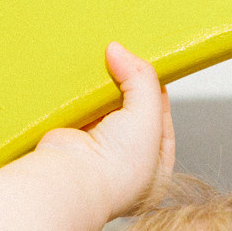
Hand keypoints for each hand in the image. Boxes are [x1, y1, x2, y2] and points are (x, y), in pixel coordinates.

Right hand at [33, 41, 176, 226]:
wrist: (70, 180)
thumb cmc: (118, 165)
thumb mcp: (148, 114)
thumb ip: (142, 78)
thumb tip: (118, 50)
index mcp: (155, 172)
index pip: (161, 122)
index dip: (155, 92)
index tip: (144, 67)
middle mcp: (127, 168)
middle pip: (131, 115)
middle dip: (126, 88)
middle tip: (120, 60)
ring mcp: (97, 157)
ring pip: (104, 113)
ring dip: (101, 91)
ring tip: (100, 65)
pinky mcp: (71, 144)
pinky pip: (79, 113)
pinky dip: (80, 97)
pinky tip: (80, 80)